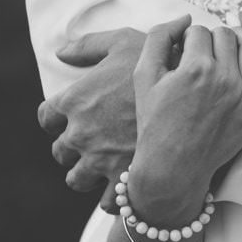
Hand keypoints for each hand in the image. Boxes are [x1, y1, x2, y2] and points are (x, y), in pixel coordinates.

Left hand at [37, 27, 145, 210]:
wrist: (195, 89)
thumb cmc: (160, 61)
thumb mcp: (122, 41)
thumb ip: (89, 45)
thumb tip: (62, 51)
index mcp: (74, 99)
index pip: (46, 117)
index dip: (57, 120)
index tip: (71, 121)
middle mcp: (80, 132)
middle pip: (60, 152)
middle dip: (73, 151)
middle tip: (93, 146)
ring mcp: (100, 158)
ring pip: (76, 180)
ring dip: (87, 177)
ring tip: (105, 172)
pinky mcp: (124, 176)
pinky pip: (108, 200)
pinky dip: (113, 199)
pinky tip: (124, 190)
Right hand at [128, 16, 241, 226]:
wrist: (173, 165)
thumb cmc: (155, 122)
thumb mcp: (143, 76)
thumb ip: (159, 38)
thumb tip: (183, 18)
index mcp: (195, 68)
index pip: (199, 32)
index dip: (189, 38)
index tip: (184, 51)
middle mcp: (225, 78)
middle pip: (225, 36)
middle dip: (212, 38)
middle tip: (204, 50)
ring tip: (232, 42)